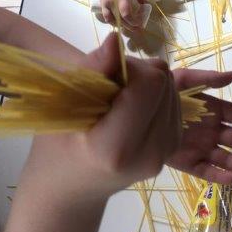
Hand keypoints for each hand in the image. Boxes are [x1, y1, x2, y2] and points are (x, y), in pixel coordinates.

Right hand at [24, 35, 180, 200]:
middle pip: (164, 82)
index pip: (149, 84)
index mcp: (116, 146)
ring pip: (172, 88)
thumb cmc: (58, 146)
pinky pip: (174, 101)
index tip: (108, 75)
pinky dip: (156, 95)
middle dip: (140, 72)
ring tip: (121, 98)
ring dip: (149, 82)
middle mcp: (149, 153)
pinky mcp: (173, 148)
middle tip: (112, 84)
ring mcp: (165, 153)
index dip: (131, 68)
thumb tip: (116, 40)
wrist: (71, 191)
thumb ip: (92, 69)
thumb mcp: (61, 103)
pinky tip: (133, 108)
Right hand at [95, 0, 145, 25]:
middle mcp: (111, 1)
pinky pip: (106, 15)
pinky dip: (112, 20)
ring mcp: (105, 2)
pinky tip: (118, 20)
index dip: (133, 21)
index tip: (140, 24)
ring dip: (120, 25)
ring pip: (111, 20)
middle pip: (120, 19)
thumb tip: (145, 2)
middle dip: (129, 26)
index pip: (126, 13)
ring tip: (128, 26)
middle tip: (138, 29)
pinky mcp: (101, 2)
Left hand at [168, 68, 231, 183]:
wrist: (136, 110)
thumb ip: (208, 79)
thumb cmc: (162, 92)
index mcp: (213, 109)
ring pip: (228, 158)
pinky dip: (219, 176)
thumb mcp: (184, 79)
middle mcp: (211, 130)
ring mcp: (201, 147)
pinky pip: (206, 171)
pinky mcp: (187, 163)